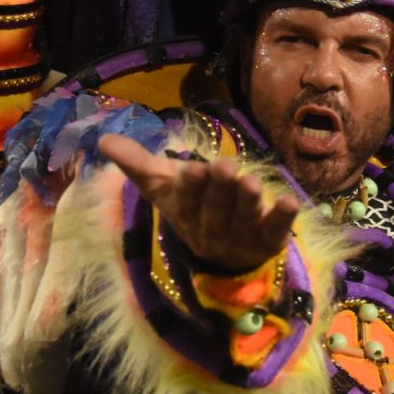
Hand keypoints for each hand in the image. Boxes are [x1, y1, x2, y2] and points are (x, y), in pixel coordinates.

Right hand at [97, 134, 299, 270]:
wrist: (221, 254)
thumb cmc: (191, 207)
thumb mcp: (163, 186)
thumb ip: (136, 163)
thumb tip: (102, 139)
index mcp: (185, 212)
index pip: (186, 199)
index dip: (191, 187)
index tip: (193, 169)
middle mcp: (211, 227)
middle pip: (216, 208)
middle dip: (220, 189)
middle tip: (225, 168)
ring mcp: (240, 236)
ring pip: (243, 217)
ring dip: (248, 200)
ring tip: (252, 182)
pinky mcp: (267, 241)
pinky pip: (274, 230)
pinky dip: (281, 218)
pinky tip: (290, 202)